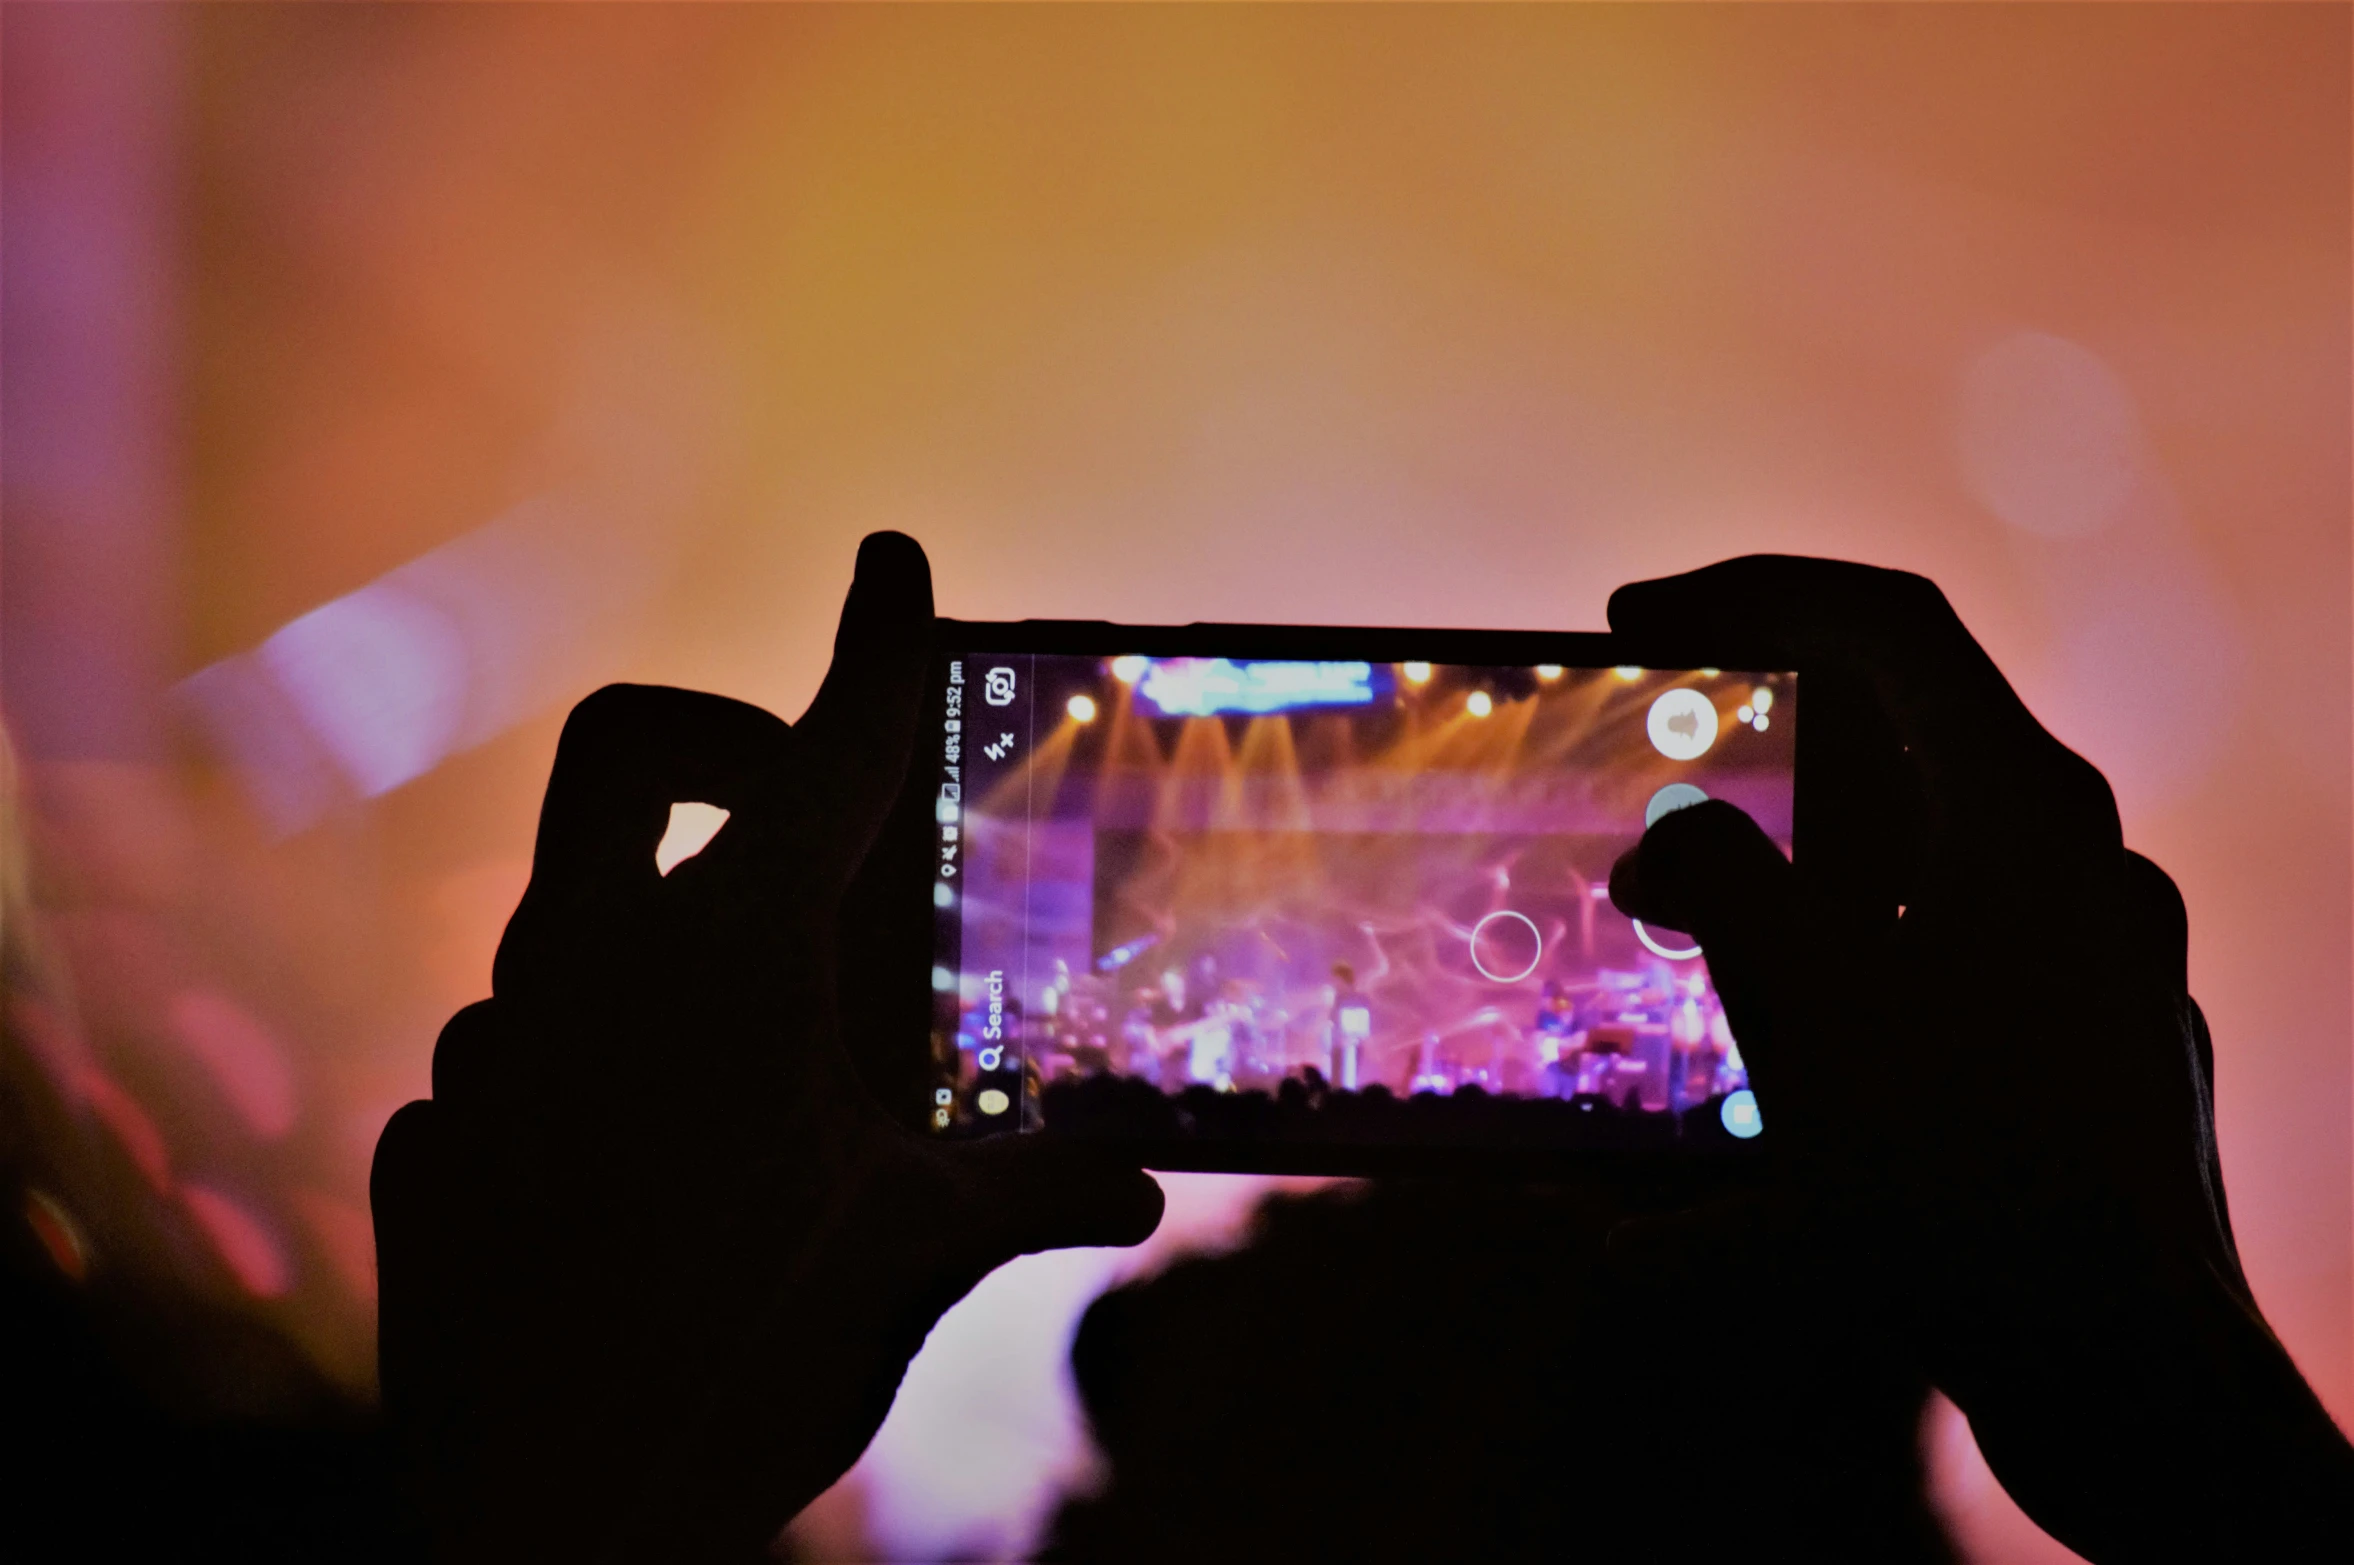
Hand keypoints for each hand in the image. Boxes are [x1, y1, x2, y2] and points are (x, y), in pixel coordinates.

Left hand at [371, 534, 1162, 1561]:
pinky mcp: (433, 1140)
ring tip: (746, 1056)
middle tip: (791, 804)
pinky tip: (642, 1169)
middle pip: (620, 749)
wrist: (552, 1524)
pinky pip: (508, 1052)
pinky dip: (583, 1064)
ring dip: (654, 936)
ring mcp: (488, 1049)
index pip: (831, 749)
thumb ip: (1029, 1190)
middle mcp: (586, 969)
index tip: (890, 560)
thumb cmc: (750, 1362)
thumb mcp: (918, 1257)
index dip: (875, 642)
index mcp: (728, 955)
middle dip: (710, 732)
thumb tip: (1140, 1184)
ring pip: (562, 917)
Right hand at [1605, 557, 2349, 1560]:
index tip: (1637, 612)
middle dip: (1760, 737)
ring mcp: (2101, 961)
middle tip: (1657, 763)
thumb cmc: (1961, 1170)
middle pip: (1908, 734)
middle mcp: (2083, 862)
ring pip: (1927, 858)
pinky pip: (1955, 957)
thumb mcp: (1799, 997)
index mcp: (2026, 806)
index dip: (1749, 588)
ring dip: (1798, 860)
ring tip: (1688, 918)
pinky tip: (1787, 1038)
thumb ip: (1721, 879)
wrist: (2118, 1369)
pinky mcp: (2093, 1055)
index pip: (1887, 620)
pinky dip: (1852, 956)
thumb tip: (1678, 836)